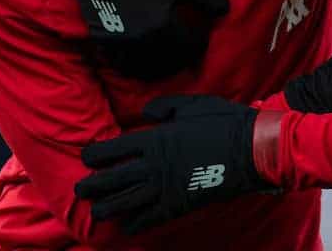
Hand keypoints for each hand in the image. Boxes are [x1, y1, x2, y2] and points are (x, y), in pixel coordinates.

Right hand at [64, 0, 229, 80]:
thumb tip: (225, 10)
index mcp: (164, 25)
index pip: (191, 48)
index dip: (200, 43)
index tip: (199, 35)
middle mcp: (142, 40)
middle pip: (169, 64)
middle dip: (182, 58)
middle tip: (186, 49)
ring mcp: (121, 43)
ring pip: (144, 70)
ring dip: (158, 67)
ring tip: (165, 58)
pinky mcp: (104, 42)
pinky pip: (122, 65)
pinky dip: (134, 65)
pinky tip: (140, 55)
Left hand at [76, 95, 264, 233]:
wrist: (250, 150)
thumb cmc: (223, 122)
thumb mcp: (192, 104)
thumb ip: (164, 106)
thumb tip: (145, 112)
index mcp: (154, 139)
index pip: (113, 149)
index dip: (95, 155)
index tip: (86, 158)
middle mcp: (153, 166)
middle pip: (112, 179)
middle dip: (92, 186)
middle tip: (80, 190)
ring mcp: (165, 188)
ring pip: (126, 202)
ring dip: (108, 208)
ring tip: (96, 212)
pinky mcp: (179, 205)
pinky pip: (150, 218)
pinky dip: (136, 224)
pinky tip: (126, 227)